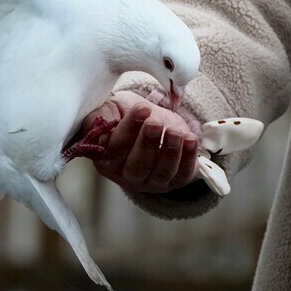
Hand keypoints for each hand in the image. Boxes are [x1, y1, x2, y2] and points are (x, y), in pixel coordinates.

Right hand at [83, 90, 199, 193]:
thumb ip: (99, 117)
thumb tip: (100, 124)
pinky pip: (182, 174)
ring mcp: (151, 182)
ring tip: (176, 132)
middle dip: (148, 144)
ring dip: (170, 152)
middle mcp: (126, 175)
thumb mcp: (109, 110)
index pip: (115, 148)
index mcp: (106, 160)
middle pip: (137, 165)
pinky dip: (188, 158)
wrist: (148, 121)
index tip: (141, 109)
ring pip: (161, 172)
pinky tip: (190, 139)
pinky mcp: (173, 181)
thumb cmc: (123, 116)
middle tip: (155, 123)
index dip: (128, 129)